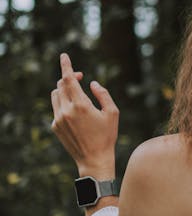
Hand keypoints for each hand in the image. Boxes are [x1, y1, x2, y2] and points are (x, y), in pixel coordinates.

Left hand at [50, 53, 118, 171]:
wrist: (94, 160)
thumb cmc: (107, 136)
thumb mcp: (113, 113)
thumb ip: (103, 94)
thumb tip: (92, 83)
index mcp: (81, 105)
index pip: (68, 79)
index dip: (66, 65)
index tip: (64, 56)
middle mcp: (66, 110)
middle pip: (61, 85)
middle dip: (69, 77)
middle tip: (80, 77)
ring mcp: (58, 119)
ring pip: (56, 95)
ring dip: (64, 89)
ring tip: (76, 94)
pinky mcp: (55, 126)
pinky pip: (56, 108)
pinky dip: (63, 104)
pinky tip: (75, 112)